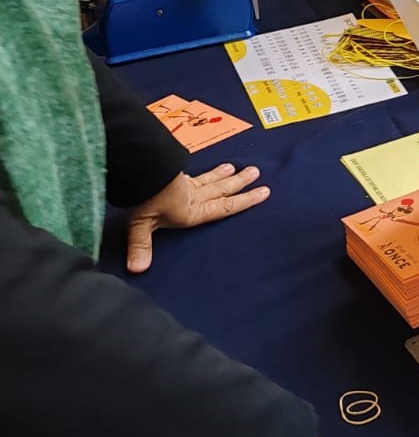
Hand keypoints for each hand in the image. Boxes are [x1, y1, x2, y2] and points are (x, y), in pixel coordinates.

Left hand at [124, 164, 270, 272]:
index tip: (263, 191)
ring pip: (209, 179)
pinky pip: (191, 173)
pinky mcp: (173, 172)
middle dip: (239, 182)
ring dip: (222, 174)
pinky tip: (199, 170)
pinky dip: (199, 171)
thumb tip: (137, 269)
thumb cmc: (145, 199)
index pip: (225, 206)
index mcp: (192, 211)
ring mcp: (184, 183)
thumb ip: (141, 246)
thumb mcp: (142, 225)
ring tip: (235, 167)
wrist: (139, 170)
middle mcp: (193, 196)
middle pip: (221, 189)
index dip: (245, 200)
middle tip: (255, 172)